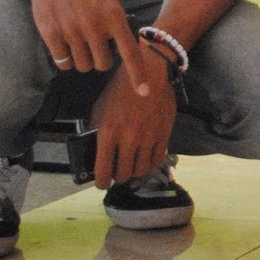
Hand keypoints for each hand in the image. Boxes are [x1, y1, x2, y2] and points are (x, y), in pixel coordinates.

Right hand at [22, 0, 148, 97]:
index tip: (144, 92)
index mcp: (114, 16)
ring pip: (82, 66)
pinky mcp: (51, 34)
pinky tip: (65, 44)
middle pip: (102, 65)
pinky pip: (63, 62)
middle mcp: (94, 26)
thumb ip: (118, 24)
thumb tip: (126, 50)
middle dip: (100, 60)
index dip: (138, 74)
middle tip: (95, 47)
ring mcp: (72, 31)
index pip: (130, 52)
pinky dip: (65, 59)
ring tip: (79, 44)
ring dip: (82, 61)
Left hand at [90, 46, 176, 187]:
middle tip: (117, 173)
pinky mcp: (163, 135)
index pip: (103, 170)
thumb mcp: (100, 109)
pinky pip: (157, 160)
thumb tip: (96, 151)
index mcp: (107, 132)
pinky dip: (150, 164)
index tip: (101, 183)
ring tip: (131, 167)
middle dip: (117, 177)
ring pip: (141, 170)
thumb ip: (97, 131)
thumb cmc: (119, 91)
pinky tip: (145, 160)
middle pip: (123, 174)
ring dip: (134, 172)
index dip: (101, 182)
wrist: (148, 76)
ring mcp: (147, 138)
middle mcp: (128, 139)